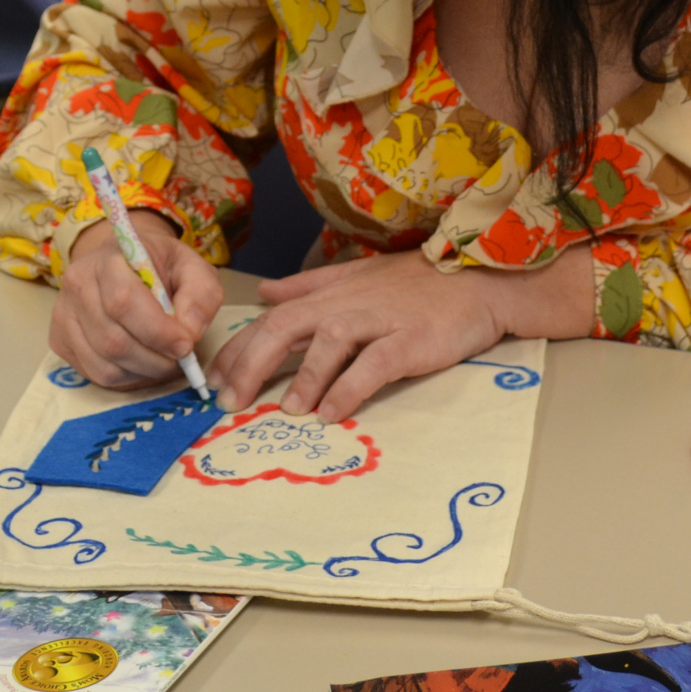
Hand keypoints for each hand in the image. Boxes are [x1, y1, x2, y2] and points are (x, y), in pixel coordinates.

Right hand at [50, 212, 223, 389]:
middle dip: (155, 358)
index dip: (157, 331)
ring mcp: (63, 314)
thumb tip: (190, 331)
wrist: (126, 263)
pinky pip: (95, 374)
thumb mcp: (193, 268)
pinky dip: (127, 377)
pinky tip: (143, 362)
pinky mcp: (60, 340)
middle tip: (181, 358)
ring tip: (165, 359)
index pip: (124, 302)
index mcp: (108, 258)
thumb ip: (201, 294)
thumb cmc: (161, 266)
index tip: (186, 345)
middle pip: (113, 340)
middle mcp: (77, 284)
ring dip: (144, 371)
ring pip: (104, 363)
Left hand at [207, 244, 593, 422]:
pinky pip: (374, 364)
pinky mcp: (409, 340)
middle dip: (251, 365)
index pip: (271, 320)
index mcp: (330, 295)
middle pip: (285, 329)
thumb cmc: (417, 282)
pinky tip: (332, 414)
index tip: (213, 381)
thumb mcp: (356, 276)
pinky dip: (350, 388)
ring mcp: (378, 320)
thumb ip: (308, 286)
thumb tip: (265, 293)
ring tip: (283, 412)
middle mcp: (346, 304)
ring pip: (327, 342)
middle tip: (228, 403)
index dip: (238, 350)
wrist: (477, 279)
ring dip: (302, 378)